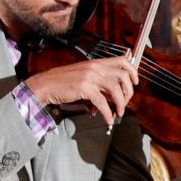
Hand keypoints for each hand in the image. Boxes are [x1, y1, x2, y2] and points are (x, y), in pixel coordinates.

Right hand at [24, 55, 138, 126]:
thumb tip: (113, 95)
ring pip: (115, 88)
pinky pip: (102, 102)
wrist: (46, 85)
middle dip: (129, 92)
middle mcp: (95, 67)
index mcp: (96, 63)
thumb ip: (100, 83)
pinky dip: (107, 113)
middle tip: (125, 102)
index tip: (135, 82)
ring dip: (120, 103)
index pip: (122, 60)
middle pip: (123, 75)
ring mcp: (90, 76)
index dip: (132, 71)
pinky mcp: (84, 88)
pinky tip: (108, 119)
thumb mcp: (85, 77)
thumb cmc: (63, 82)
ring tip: (118, 112)